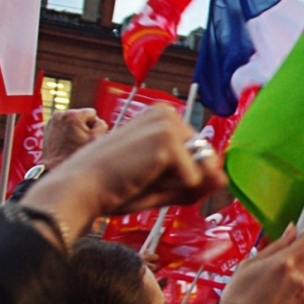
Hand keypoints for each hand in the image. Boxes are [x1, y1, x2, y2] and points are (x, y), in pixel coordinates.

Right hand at [23, 106, 227, 243]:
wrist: (80, 190)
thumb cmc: (114, 186)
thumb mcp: (163, 182)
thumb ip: (196, 181)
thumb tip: (224, 179)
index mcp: (162, 116)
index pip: (199, 154)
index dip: (182, 177)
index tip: (146, 175)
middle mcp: (167, 113)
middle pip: (206, 162)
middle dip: (184, 183)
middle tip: (143, 180)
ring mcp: (168, 124)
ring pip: (202, 172)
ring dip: (178, 187)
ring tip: (143, 180)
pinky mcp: (167, 140)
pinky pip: (194, 181)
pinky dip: (172, 191)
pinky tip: (141, 180)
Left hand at [40, 107, 107, 167]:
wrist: (57, 166)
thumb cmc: (77, 154)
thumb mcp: (97, 138)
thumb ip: (101, 124)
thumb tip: (96, 121)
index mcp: (73, 115)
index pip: (92, 113)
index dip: (93, 125)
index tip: (88, 136)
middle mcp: (60, 114)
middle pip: (81, 115)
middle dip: (83, 126)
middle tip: (80, 140)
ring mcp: (52, 120)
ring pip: (71, 120)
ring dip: (74, 128)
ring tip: (72, 142)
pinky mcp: (47, 126)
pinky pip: (62, 125)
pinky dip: (65, 131)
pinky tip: (65, 142)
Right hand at [220, 225, 303, 303]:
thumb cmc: (238, 297)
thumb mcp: (248, 264)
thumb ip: (275, 246)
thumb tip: (292, 230)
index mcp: (285, 263)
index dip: (302, 238)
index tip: (293, 240)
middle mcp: (299, 278)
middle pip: (302, 260)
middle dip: (289, 262)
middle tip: (268, 272)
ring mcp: (302, 295)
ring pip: (300, 278)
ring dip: (289, 280)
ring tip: (267, 290)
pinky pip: (299, 294)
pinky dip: (289, 295)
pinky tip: (272, 301)